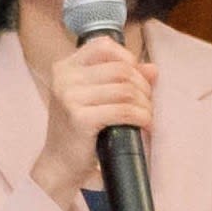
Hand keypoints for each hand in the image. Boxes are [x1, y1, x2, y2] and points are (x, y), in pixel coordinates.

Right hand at [30, 35, 156, 203]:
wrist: (59, 164)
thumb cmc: (78, 130)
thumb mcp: (94, 98)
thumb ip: (120, 79)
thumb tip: (152, 69)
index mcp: (65, 67)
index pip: (104, 46)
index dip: (128, 58)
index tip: (136, 78)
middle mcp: (65, 78)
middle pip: (121, 69)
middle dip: (143, 86)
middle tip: (147, 103)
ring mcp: (70, 97)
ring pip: (126, 89)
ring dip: (145, 104)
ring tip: (147, 116)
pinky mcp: (80, 118)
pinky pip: (124, 110)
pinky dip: (141, 117)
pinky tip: (144, 125)